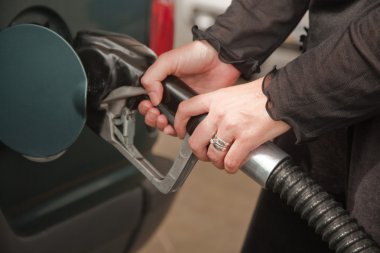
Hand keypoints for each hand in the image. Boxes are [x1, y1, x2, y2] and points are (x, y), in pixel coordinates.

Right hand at [139, 40, 239, 134]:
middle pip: (155, 115)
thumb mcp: (169, 60)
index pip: (147, 100)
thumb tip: (151, 97)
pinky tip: (176, 126)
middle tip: (156, 114)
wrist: (221, 60)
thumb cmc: (197, 54)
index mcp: (163, 84)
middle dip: (152, 118)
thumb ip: (154, 76)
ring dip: (162, 126)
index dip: (145, 106)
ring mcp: (184, 105)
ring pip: (168, 123)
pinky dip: (178, 130)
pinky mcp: (196, 111)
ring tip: (164, 121)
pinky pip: (184, 125)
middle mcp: (172, 96)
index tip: (148, 105)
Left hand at [173, 77, 289, 172]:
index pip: (185, 109)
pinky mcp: (246, 139)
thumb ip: (220, 106)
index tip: (180, 132)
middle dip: (199, 152)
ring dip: (217, 162)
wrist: (284, 95)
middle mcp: (219, 113)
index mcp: (215, 99)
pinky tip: (234, 165)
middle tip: (205, 155)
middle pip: (196, 140)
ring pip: (213, 154)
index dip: (178, 124)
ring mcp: (232, 127)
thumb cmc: (263, 93)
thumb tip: (213, 123)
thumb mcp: (233, 93)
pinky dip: (230, 167)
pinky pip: (230, 161)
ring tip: (223, 160)